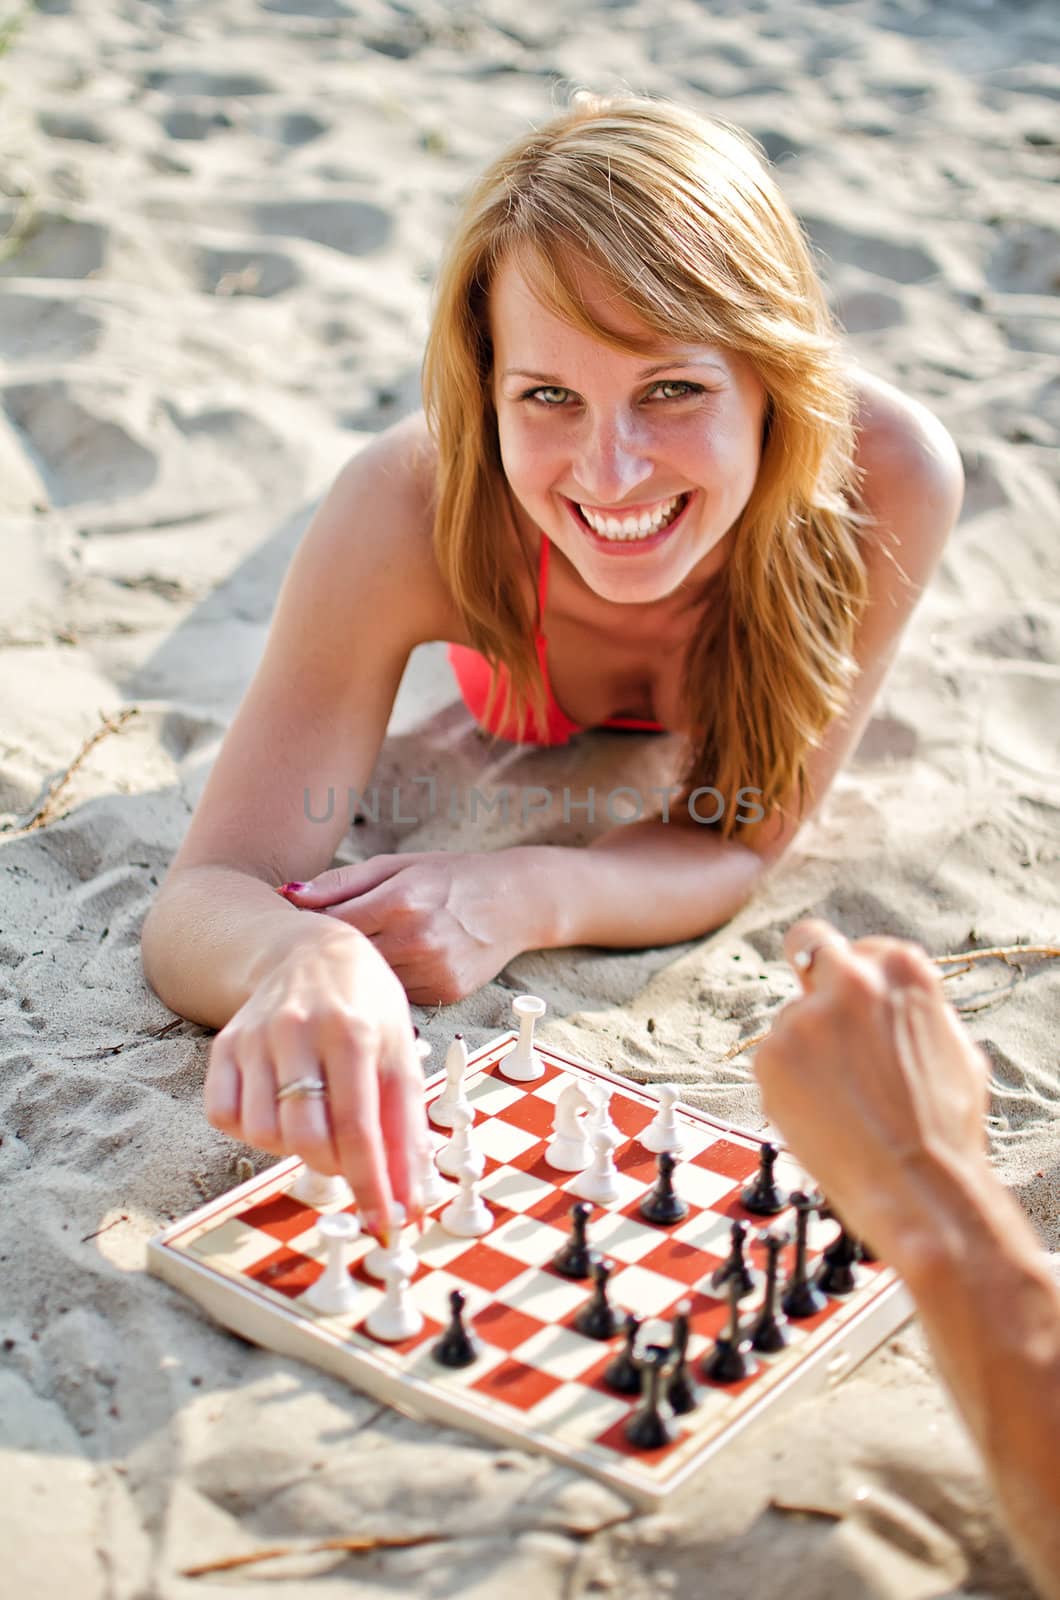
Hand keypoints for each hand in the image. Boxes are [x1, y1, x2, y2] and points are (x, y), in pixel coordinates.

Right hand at [203, 926, 429, 1235]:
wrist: (310, 952)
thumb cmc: (365, 1006)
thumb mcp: (400, 1052)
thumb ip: (406, 1127)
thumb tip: (410, 1200)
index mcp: (352, 1031)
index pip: (358, 1128)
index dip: (371, 1185)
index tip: (383, 1225)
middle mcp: (297, 1031)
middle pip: (305, 1137)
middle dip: (334, 1167)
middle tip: (349, 1156)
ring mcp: (254, 1038)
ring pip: (262, 1134)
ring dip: (293, 1147)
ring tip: (315, 1121)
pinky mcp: (223, 1046)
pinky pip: (225, 1117)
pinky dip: (252, 1130)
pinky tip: (279, 1110)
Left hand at [276, 850, 535, 1003]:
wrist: (515, 901)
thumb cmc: (451, 877)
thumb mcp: (397, 865)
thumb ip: (340, 882)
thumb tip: (286, 895)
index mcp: (401, 900)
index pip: (332, 923)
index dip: (309, 926)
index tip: (295, 925)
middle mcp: (418, 939)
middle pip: (347, 958)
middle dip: (329, 953)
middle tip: (314, 947)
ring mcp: (433, 971)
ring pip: (370, 982)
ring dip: (356, 973)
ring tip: (354, 955)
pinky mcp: (444, 994)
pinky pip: (397, 995)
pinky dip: (386, 984)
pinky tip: (389, 968)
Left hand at [753, 917, 989, 1252]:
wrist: (917, 1185)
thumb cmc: (944, 1126)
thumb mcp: (953, 1045)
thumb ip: (911, 1009)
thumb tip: (886, 998)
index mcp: (902, 969)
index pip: (860, 948)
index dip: (857, 980)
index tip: (854, 1004)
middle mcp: (849, 982)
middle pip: (809, 943)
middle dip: (810, 968)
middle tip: (816, 1006)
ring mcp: (804, 1017)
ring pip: (793, 1018)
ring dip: (807, 1049)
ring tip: (843, 1102)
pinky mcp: (770, 1055)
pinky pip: (775, 1060)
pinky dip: (790, 1083)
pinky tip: (822, 1115)